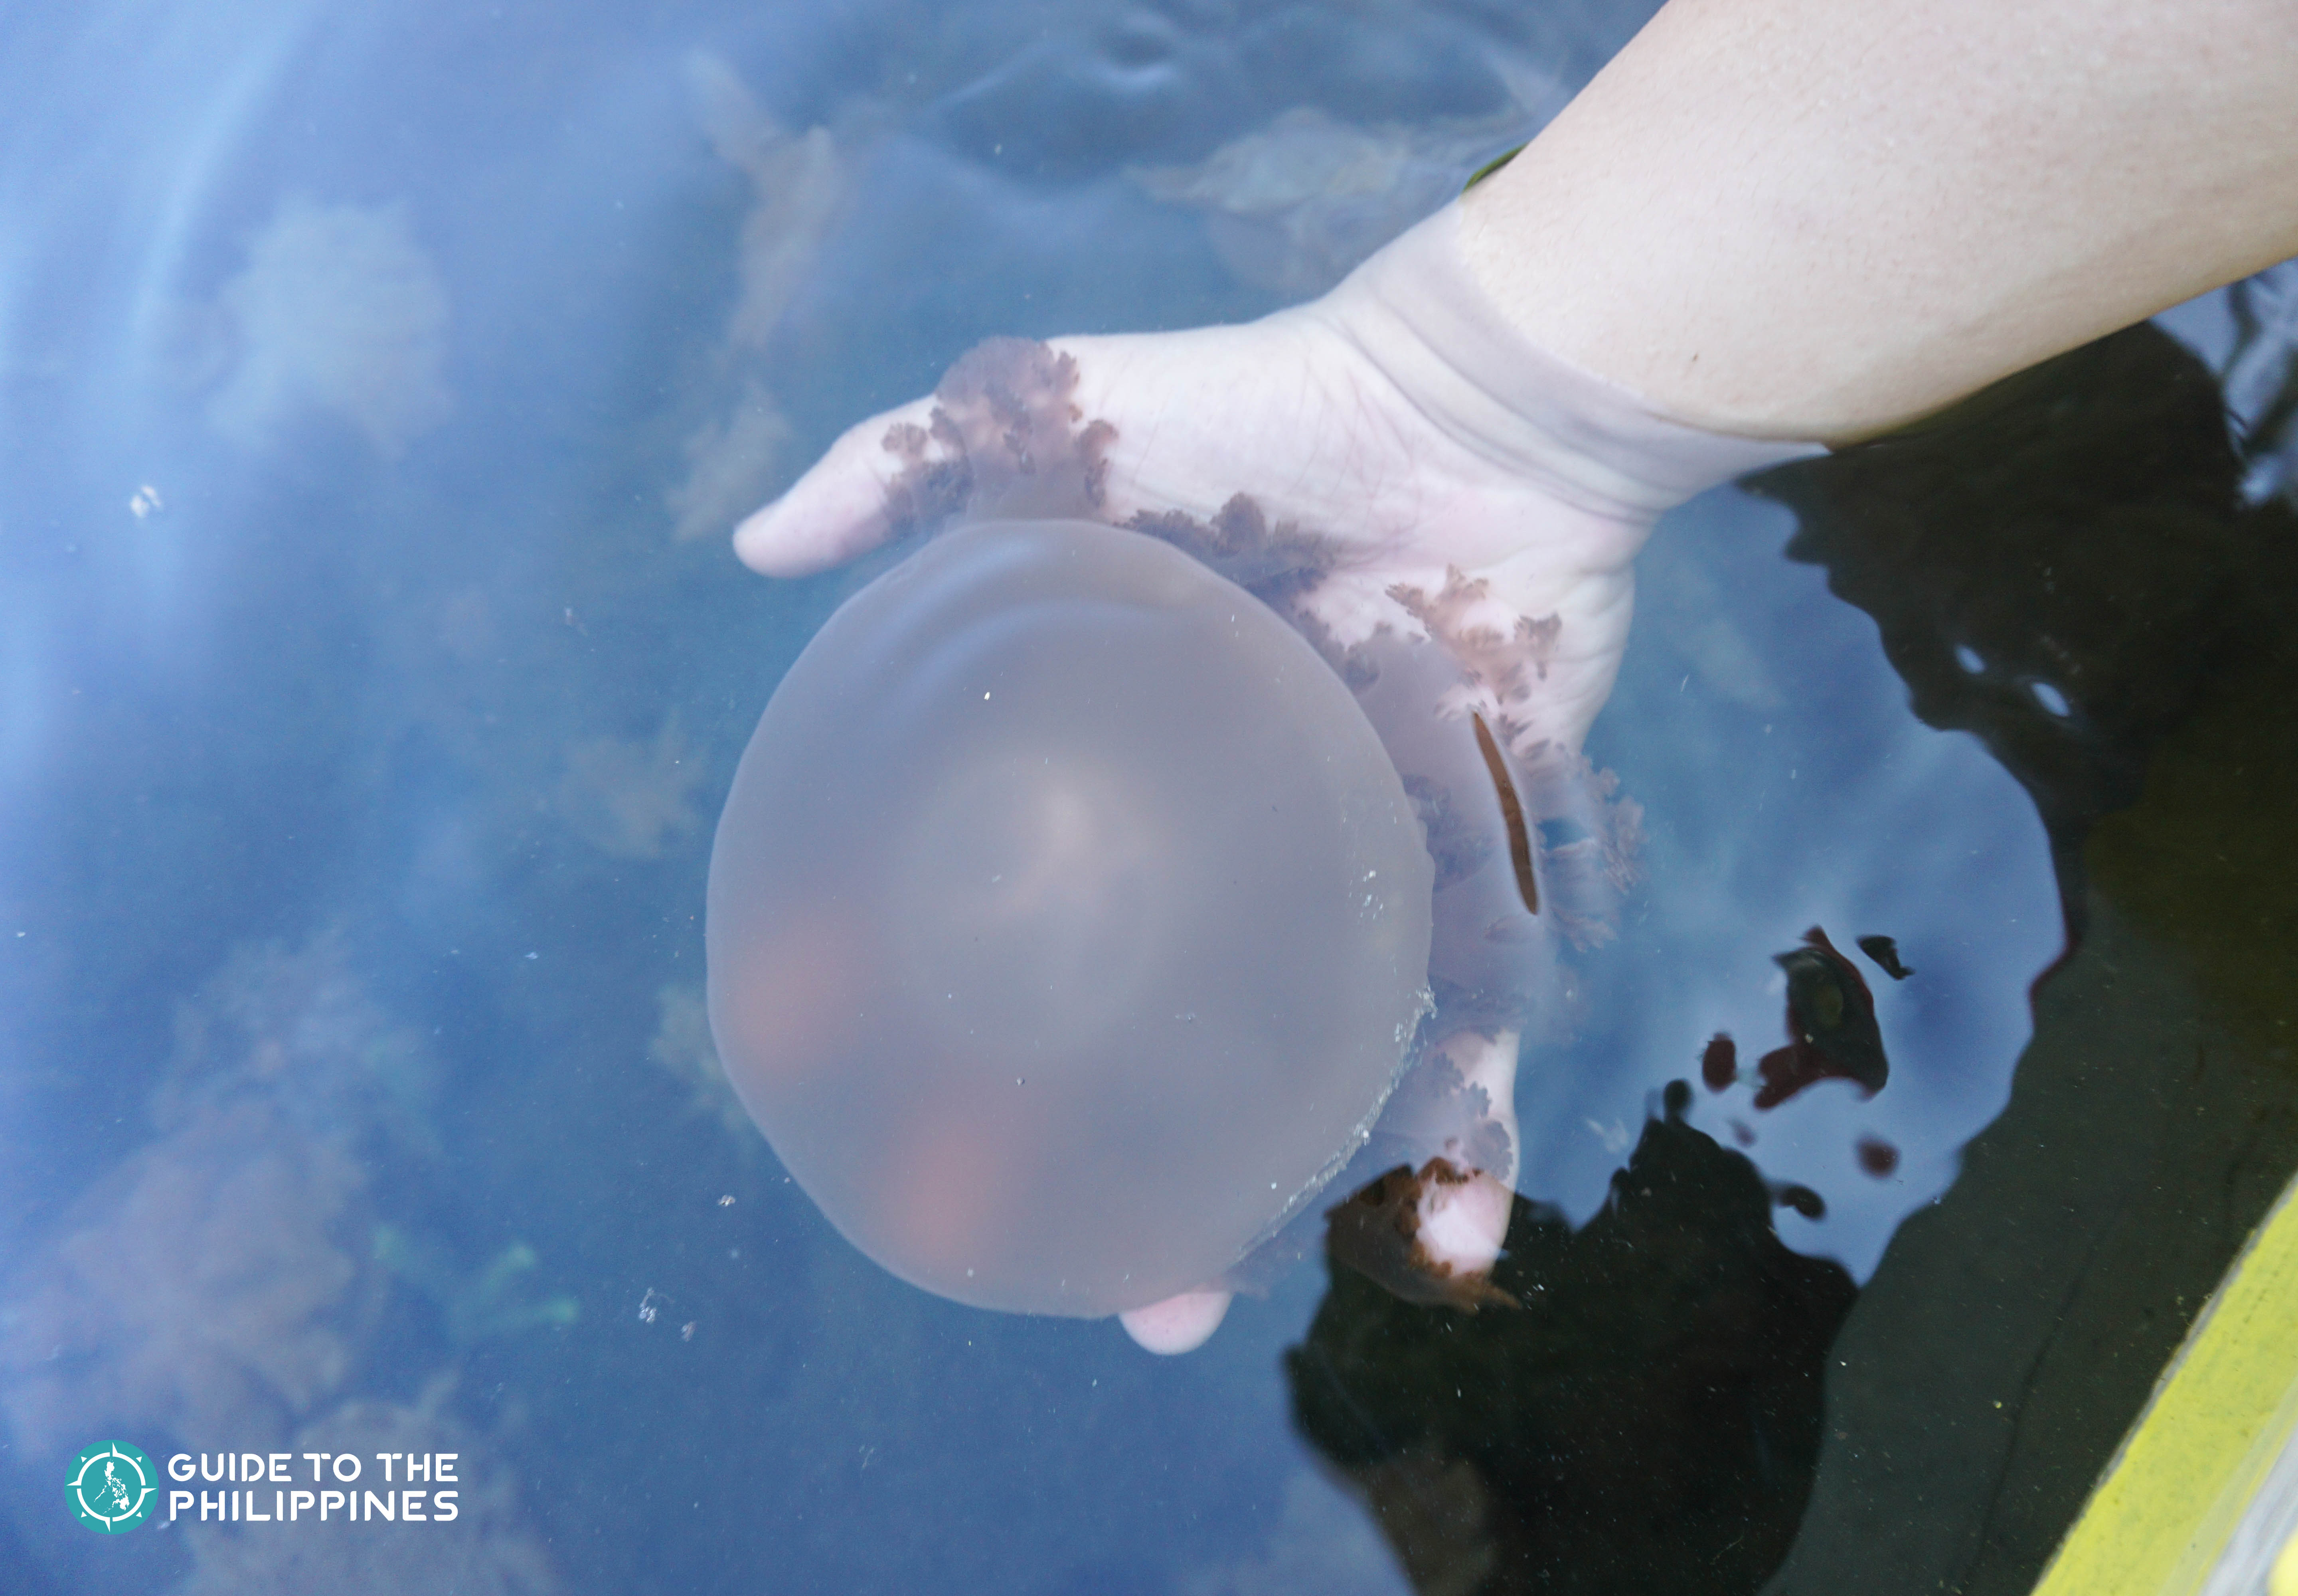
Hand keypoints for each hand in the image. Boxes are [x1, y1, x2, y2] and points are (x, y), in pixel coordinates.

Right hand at [731, 204, 1808, 1347]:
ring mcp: (1370, 877)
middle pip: (1180, 1040)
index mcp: (1158, 773)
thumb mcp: (1061, 423)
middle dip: (1122, 1168)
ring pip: (1317, 1082)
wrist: (1481, 404)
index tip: (903, 1118)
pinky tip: (1449, 1247)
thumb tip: (752, 546)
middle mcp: (1255, 846)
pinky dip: (1466, 1139)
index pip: (1050, 929)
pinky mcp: (1495, 883)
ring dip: (1274, 1211)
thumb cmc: (1272, 406)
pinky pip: (1480, 1036)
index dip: (977, 1031)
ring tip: (1194, 1310)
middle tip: (1032, 1269)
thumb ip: (909, 468)